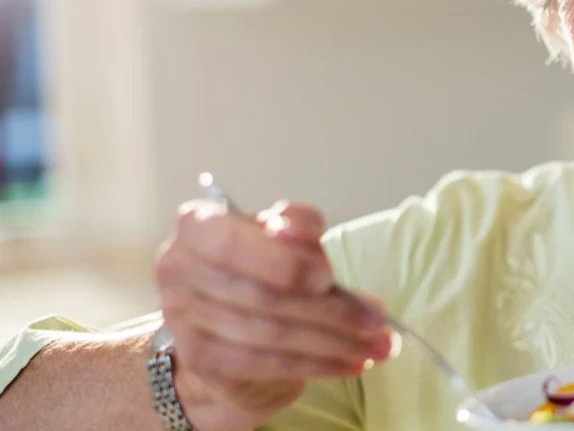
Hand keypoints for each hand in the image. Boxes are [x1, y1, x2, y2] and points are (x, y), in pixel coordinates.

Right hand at [154, 199, 395, 430]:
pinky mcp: (202, 358)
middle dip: (332, 311)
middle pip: (265, 296)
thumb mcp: (281, 232)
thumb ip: (297, 224)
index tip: (327, 276)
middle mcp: (179, 270)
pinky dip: (317, 364)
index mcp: (198, 226)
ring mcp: (185, 318)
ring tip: (377, 345)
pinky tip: (350, 363)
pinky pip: (269, 364)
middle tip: (378, 321)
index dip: (282, 261)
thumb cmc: (259, 263)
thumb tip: (302, 235)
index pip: (233, 243)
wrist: (224, 317)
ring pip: (272, 334)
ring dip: (334, 343)